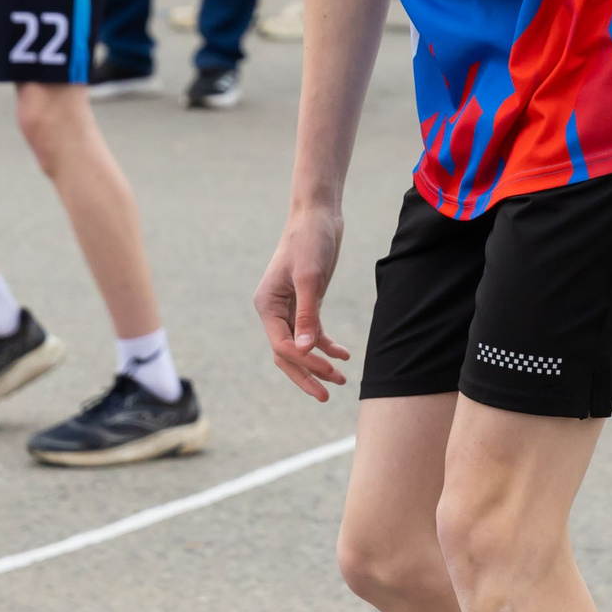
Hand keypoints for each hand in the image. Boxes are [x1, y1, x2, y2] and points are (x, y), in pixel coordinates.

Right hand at [254, 205, 349, 399]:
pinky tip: (344, 354)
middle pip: (286, 354)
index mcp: (267, 305)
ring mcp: (289, 308)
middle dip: (307, 375)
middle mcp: (274, 310)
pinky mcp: (305, 302)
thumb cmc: (310, 241)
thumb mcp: (310, 277)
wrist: (318, 216)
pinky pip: (312, 333)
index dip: (305, 363)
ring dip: (318, 363)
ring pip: (299, 347)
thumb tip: (303, 350)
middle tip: (328, 395)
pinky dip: (326, 346)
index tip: (330, 370)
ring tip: (342, 379)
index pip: (282, 346)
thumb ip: (307, 314)